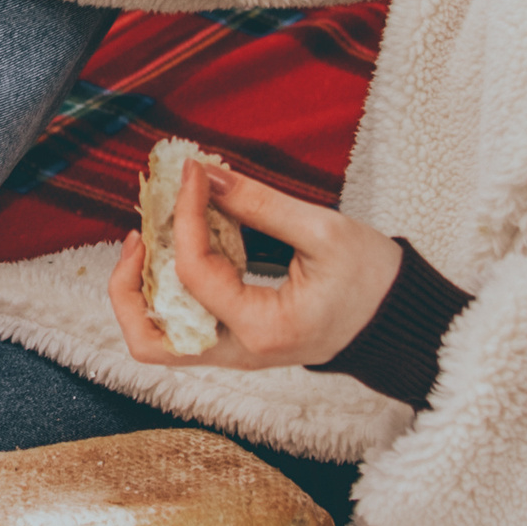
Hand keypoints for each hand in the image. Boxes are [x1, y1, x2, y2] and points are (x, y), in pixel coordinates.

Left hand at [108, 160, 403, 371]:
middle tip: (138, 233)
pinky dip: (167, 288)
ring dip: (140, 290)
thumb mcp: (322, 230)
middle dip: (128, 283)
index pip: (195, 273)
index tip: (194, 172)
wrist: (398, 320)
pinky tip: (182, 245)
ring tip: (150, 237)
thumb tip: (205, 176)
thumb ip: (258, 204)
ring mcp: (235, 354)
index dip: (185, 214)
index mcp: (264, 330)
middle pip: (149, 341)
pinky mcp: (236, 342)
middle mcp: (241, 353)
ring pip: (158, 340)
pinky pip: (182, 325)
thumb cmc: (373, 279)